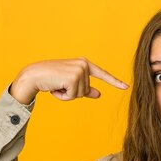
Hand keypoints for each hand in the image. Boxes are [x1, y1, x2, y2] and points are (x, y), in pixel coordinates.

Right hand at [10, 57, 128, 103]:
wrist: (34, 75)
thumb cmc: (51, 79)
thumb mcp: (70, 84)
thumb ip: (85, 89)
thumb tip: (98, 94)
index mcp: (84, 63)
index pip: (102, 74)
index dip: (115, 82)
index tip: (126, 87)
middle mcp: (83, 64)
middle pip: (86, 90)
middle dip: (72, 93)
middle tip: (60, 85)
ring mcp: (79, 70)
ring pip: (80, 94)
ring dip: (67, 94)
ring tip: (57, 85)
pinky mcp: (73, 78)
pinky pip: (73, 96)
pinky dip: (63, 96)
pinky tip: (55, 88)